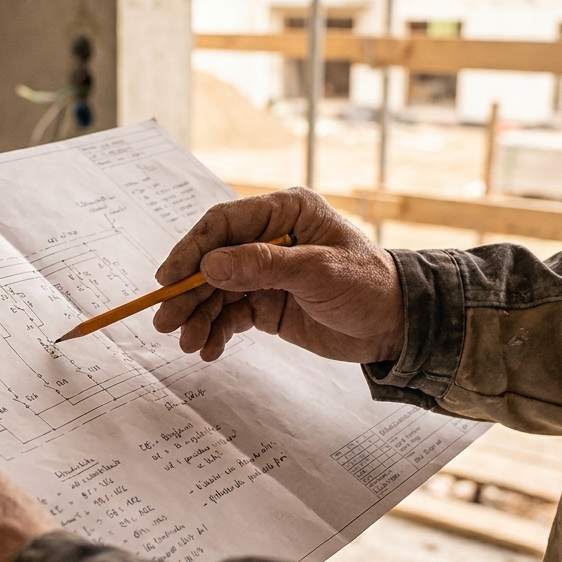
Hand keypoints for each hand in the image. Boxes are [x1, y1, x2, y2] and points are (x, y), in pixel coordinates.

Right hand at [153, 187, 404, 362]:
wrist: (395, 326)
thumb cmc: (367, 286)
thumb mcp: (318, 272)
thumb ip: (263, 266)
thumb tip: (210, 266)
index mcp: (285, 212)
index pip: (224, 225)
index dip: (192, 250)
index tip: (169, 279)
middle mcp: (269, 237)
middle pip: (213, 261)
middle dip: (188, 292)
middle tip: (166, 322)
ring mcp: (264, 272)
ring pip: (216, 291)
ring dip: (199, 317)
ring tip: (189, 343)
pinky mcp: (265, 302)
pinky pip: (230, 314)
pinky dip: (216, 332)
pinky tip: (209, 349)